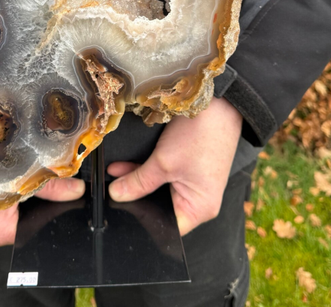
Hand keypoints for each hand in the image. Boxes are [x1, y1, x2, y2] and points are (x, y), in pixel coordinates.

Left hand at [108, 97, 241, 235]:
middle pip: (159, 207)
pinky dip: (146, 170)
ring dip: (138, 180)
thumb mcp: (163, 162)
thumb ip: (138, 182)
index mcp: (199, 209)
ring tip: (115, 173)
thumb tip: (116, 195)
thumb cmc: (200, 135)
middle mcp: (198, 201)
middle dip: (136, 196)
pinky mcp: (187, 168)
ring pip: (158, 189)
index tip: (118, 209)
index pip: (164, 226)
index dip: (140, 218)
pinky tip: (124, 166)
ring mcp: (193, 183)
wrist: (218, 103)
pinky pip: (163, 175)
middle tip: (112, 189)